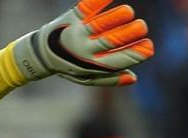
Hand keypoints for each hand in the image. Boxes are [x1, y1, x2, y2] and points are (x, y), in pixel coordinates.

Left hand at [12, 0, 154, 86]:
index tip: (149, 47)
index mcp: (91, 64)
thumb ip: (109, 79)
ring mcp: (77, 32)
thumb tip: (133, 78)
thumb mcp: (86, 78)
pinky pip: (86, 8)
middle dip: (129, 33)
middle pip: (110, 41)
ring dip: (115, 17)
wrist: (39, 55)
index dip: (135, 55)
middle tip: (141, 26)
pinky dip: (99, 1)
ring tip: (128, 13)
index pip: (117, 61)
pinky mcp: (72, 17)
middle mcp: (83, 49)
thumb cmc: (69, 66)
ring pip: (99, 25)